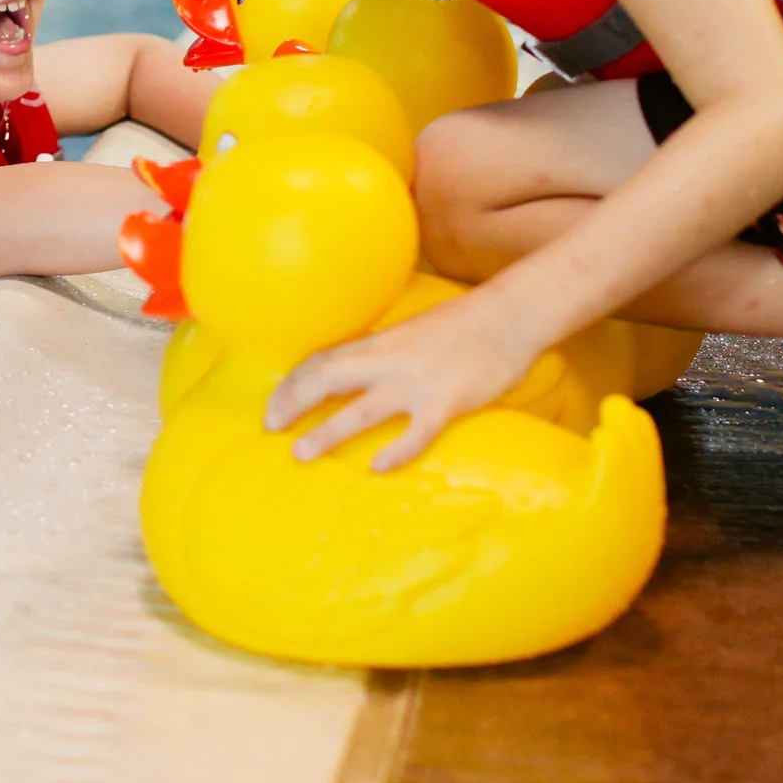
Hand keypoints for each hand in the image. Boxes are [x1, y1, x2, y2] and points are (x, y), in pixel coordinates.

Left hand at [266, 288, 543, 470]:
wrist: (512, 314)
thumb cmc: (464, 325)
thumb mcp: (412, 332)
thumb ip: (384, 352)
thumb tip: (358, 372)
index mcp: (380, 342)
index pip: (322, 360)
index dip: (293, 382)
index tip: (273, 403)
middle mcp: (390, 360)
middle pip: (326, 379)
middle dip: (293, 402)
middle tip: (270, 426)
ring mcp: (417, 381)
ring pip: (360, 410)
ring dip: (326, 432)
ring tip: (300, 453)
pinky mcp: (447, 401)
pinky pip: (417, 432)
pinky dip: (396, 451)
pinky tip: (377, 467)